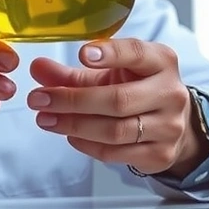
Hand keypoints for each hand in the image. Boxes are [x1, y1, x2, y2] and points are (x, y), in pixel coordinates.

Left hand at [27, 38, 208, 177]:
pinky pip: (116, 152)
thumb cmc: (136, 90)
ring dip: (73, 125)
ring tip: (45, 119)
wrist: (172, 123)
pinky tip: (70, 135)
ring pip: (115, 130)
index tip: (82, 54)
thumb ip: (72, 73)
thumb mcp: (109, 75)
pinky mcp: (160, 155)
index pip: (137, 54)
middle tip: (39, 99)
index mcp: (161, 61)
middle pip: (118, 100)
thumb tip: (36, 68)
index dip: (111, 53)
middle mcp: (171, 92)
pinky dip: (87, 144)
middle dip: (72, 100)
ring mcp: (169, 127)